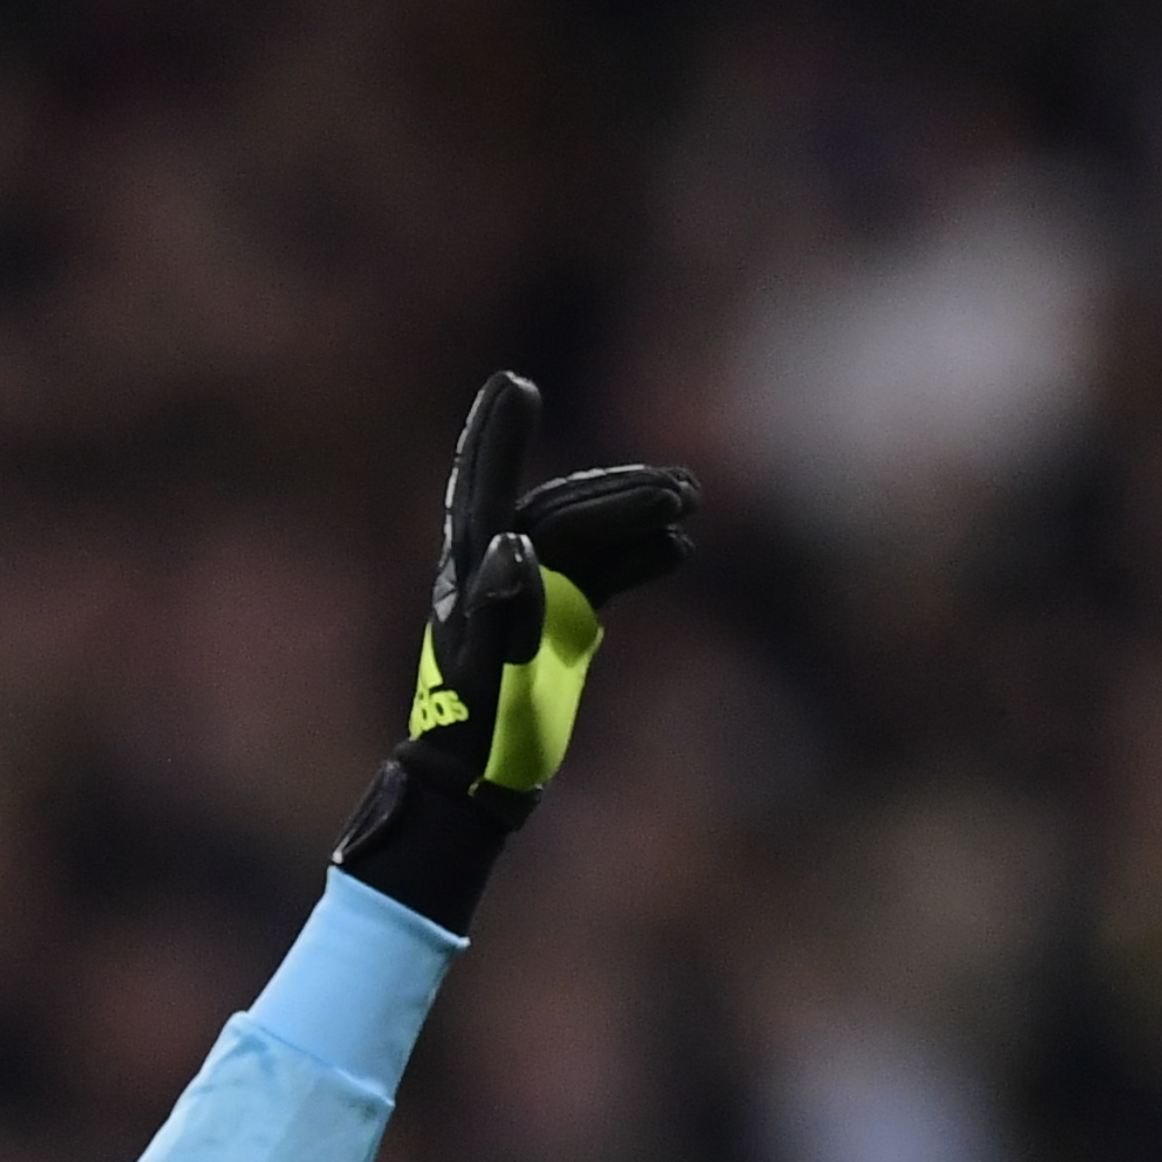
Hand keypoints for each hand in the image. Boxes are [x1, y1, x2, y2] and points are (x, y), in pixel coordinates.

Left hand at [403, 371, 699, 802]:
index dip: (499, 436)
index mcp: (472, 571)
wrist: (482, 778)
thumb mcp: (491, 675)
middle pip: (560, 509)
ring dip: (634, 513)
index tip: (516, 384)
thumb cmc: (479, 730)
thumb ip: (503, 611)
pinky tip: (680, 548)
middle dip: (617, 492)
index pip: (486, 488)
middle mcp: (497, 566)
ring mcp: (533, 588)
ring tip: (690, 501)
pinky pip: (604, 569)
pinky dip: (639, 554)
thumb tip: (515, 545)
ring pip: (587, 533)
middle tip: (681, 490)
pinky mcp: (561, 615)